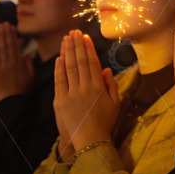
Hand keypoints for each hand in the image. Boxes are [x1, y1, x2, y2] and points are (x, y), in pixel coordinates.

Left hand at [0, 23, 33, 109]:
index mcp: (18, 63)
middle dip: (4, 34)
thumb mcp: (31, 78)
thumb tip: (27, 55)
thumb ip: (29, 66)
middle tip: (3, 24)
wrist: (10, 103)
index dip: (12, 36)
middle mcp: (9, 63)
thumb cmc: (22, 92)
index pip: (15, 46)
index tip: (11, 27)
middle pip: (6, 45)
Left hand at [53, 30, 119, 150]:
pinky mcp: (60, 101)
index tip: (85, 36)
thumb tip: (106, 68)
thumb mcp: (115, 103)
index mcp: (98, 87)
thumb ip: (111, 84)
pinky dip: (58, 68)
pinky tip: (59, 57)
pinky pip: (59, 81)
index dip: (88, 48)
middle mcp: (84, 87)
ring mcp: (71, 94)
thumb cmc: (105, 122)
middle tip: (73, 32)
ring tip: (66, 39)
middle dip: (76, 45)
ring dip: (67, 51)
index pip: (91, 62)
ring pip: (68, 68)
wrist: (90, 141)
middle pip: (79, 61)